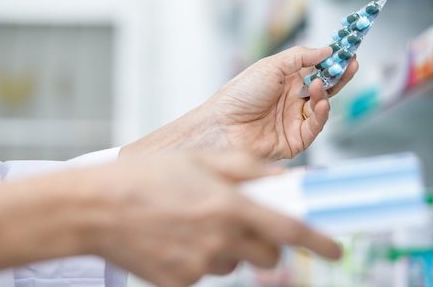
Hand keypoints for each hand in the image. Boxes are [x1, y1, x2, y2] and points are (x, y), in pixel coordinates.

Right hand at [93, 151, 341, 286]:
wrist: (96, 208)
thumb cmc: (145, 178)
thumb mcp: (199, 159)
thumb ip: (246, 167)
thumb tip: (280, 174)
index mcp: (229, 206)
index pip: (290, 231)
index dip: (319, 241)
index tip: (336, 248)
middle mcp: (220, 240)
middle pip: (268, 256)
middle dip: (268, 243)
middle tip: (247, 222)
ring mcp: (199, 266)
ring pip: (235, 262)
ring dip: (229, 246)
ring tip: (196, 222)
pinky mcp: (180, 282)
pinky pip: (205, 271)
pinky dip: (201, 256)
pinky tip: (177, 237)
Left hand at [204, 46, 357, 159]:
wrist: (222, 126)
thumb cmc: (238, 95)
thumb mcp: (270, 66)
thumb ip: (300, 57)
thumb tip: (326, 50)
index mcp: (285, 79)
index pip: (316, 67)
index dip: (333, 60)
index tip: (348, 50)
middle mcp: (292, 99)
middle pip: (325, 86)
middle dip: (340, 75)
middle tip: (352, 64)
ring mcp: (295, 119)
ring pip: (322, 106)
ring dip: (325, 93)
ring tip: (318, 84)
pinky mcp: (296, 139)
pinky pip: (316, 126)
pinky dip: (322, 114)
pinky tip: (321, 103)